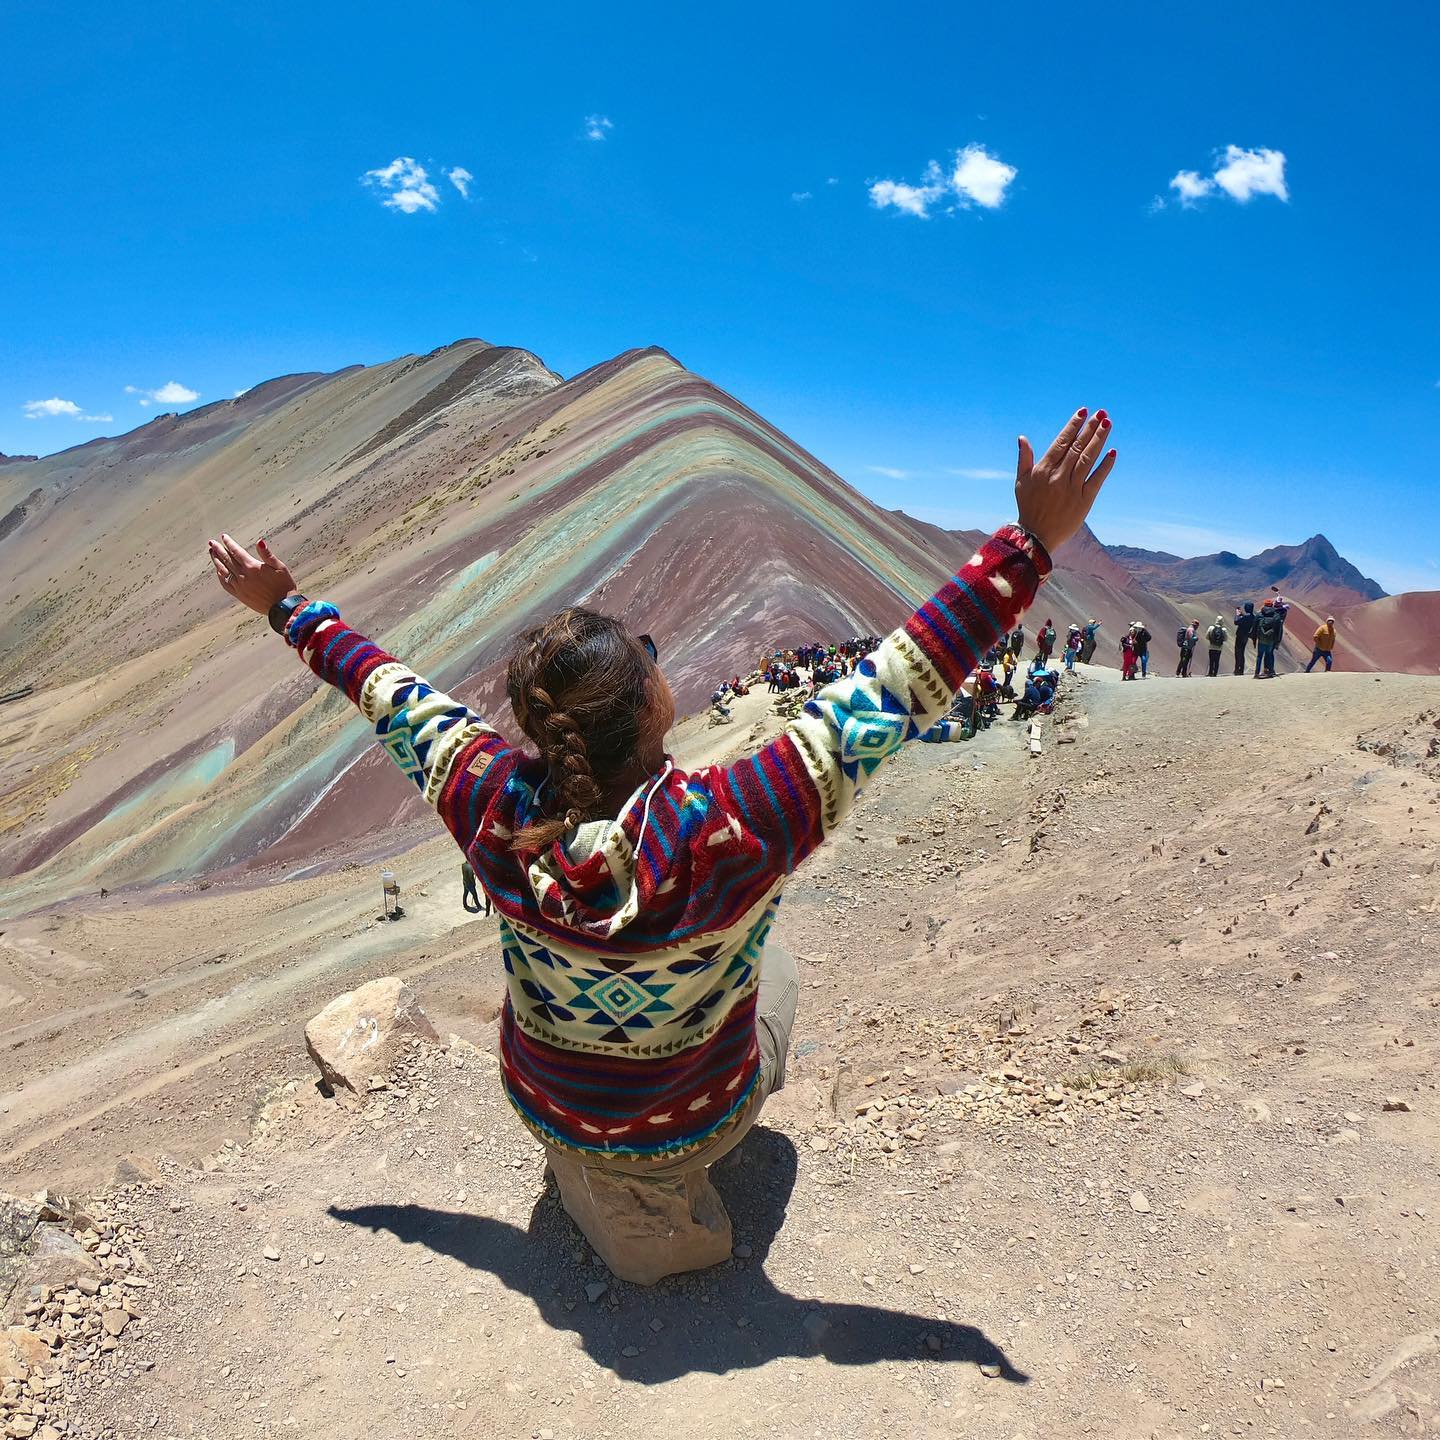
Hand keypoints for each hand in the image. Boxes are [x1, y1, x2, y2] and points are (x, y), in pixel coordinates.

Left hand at [207, 534, 297, 614]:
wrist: (283, 606)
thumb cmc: (284, 585)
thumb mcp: (279, 567)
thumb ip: (267, 554)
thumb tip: (259, 541)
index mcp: (252, 567)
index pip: (236, 551)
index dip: (229, 543)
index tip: (223, 537)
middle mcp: (243, 575)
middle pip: (226, 559)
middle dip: (218, 549)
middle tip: (212, 542)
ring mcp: (239, 585)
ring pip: (223, 570)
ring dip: (216, 561)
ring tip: (212, 553)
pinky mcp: (239, 594)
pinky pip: (225, 583)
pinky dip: (220, 575)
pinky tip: (218, 571)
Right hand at [1015, 408, 1115, 553]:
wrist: (1035, 537)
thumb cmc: (1028, 507)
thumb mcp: (1021, 482)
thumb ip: (1024, 459)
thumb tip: (1022, 438)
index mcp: (1043, 470)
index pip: (1061, 442)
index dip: (1073, 426)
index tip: (1083, 412)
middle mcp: (1058, 477)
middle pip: (1077, 447)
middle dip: (1090, 428)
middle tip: (1101, 413)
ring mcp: (1072, 488)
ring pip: (1088, 459)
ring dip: (1099, 440)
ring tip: (1107, 424)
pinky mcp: (1083, 501)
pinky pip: (1096, 480)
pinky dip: (1105, 466)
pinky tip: (1112, 453)